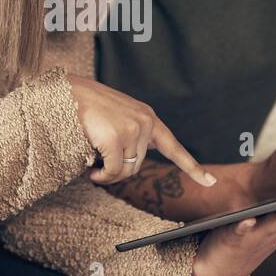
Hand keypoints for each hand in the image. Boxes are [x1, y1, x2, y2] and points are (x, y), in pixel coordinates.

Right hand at [65, 75, 215, 187]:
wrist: (65, 93)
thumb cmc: (84, 108)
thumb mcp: (115, 118)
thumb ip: (129, 136)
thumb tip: (127, 167)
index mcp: (147, 118)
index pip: (173, 146)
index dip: (192, 167)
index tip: (210, 182)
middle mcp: (145, 122)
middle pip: (139, 165)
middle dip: (118, 171)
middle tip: (98, 166)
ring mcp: (132, 129)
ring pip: (126, 171)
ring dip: (107, 174)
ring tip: (92, 163)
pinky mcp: (116, 137)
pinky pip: (113, 171)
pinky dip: (101, 176)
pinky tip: (91, 170)